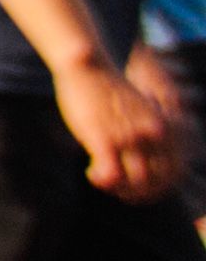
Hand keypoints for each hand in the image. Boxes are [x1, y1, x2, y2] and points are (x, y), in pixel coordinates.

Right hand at [68, 49, 185, 203]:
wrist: (87, 68)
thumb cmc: (108, 92)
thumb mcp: (137, 113)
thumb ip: (146, 136)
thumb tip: (149, 156)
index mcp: (166, 130)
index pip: (174, 173)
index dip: (158, 187)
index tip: (137, 186)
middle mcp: (152, 136)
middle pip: (156, 181)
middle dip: (137, 192)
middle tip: (117, 188)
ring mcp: (129, 138)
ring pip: (134, 182)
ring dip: (118, 188)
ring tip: (102, 180)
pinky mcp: (104, 139)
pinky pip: (110, 174)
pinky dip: (101, 179)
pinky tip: (91, 173)